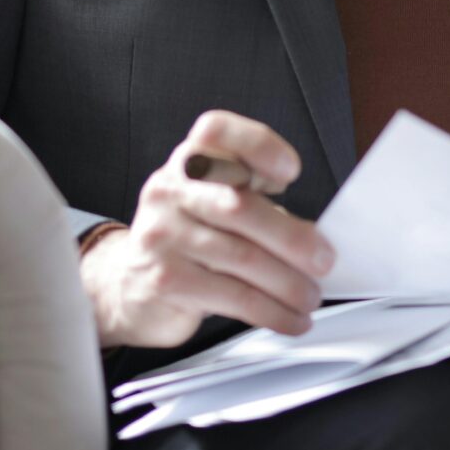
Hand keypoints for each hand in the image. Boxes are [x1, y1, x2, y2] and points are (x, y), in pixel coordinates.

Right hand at [80, 109, 337, 349]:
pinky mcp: (166, 280)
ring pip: (242, 257)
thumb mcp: (213, 202)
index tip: (290, 171)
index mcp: (190, 161)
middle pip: (239, 205)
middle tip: (324, 260)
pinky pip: (233, 296)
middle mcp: (170, 191)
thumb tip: (314, 237)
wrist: (126, 283)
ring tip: (310, 296)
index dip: (256, 144)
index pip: (215, 130)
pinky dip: (271, 311)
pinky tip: (291, 318)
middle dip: (292, 238)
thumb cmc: (188, 237)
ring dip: (288, 283)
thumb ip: (254, 202)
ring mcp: (162, 235)